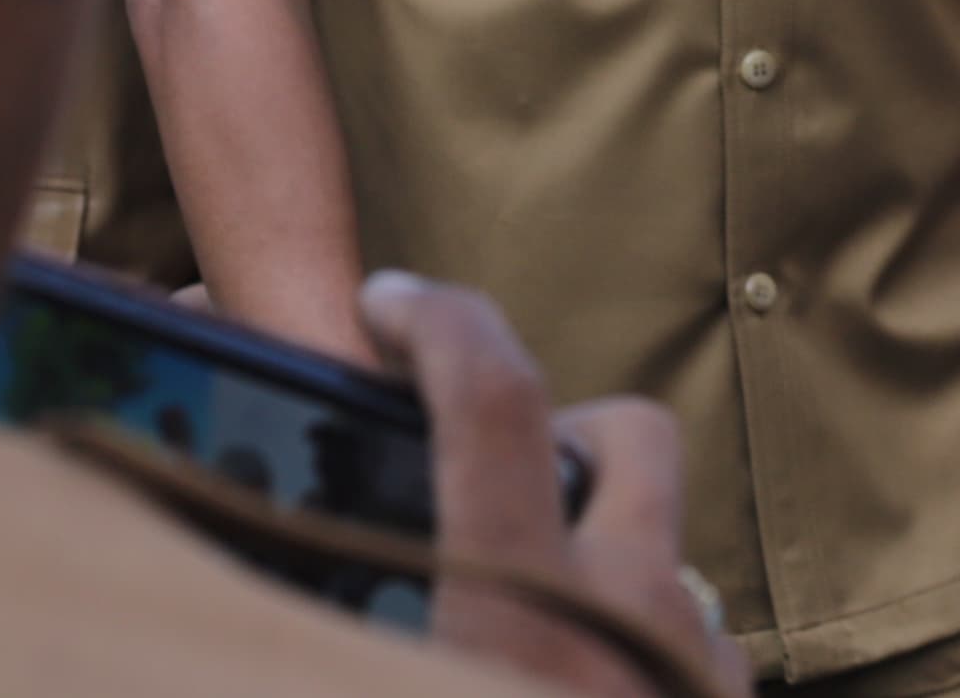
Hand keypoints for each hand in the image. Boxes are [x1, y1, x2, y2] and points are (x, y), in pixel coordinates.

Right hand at [363, 270, 752, 697]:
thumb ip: (327, 645)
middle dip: (561, 426)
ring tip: (518, 625)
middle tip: (488, 490)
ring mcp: (698, 667)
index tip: (394, 300)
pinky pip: (689, 639)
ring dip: (594, 561)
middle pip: (628, 433)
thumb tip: (260, 603)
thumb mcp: (385, 686)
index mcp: (523, 614)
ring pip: (662, 552)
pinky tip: (575, 686)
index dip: (442, 325)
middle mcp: (635, 621)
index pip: (497, 404)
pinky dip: (631, 643)